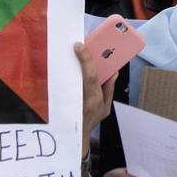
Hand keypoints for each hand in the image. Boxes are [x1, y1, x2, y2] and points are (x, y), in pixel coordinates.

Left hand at [75, 43, 116, 158]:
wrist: (76, 134)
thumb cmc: (91, 120)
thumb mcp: (106, 107)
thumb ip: (109, 89)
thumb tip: (113, 72)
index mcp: (94, 97)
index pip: (90, 75)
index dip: (85, 59)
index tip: (80, 45)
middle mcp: (82, 96)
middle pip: (79, 72)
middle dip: (78, 57)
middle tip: (76, 43)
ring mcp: (72, 97)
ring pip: (70, 75)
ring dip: (71, 62)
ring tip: (73, 50)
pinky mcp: (63, 98)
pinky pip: (66, 81)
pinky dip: (67, 71)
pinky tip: (67, 64)